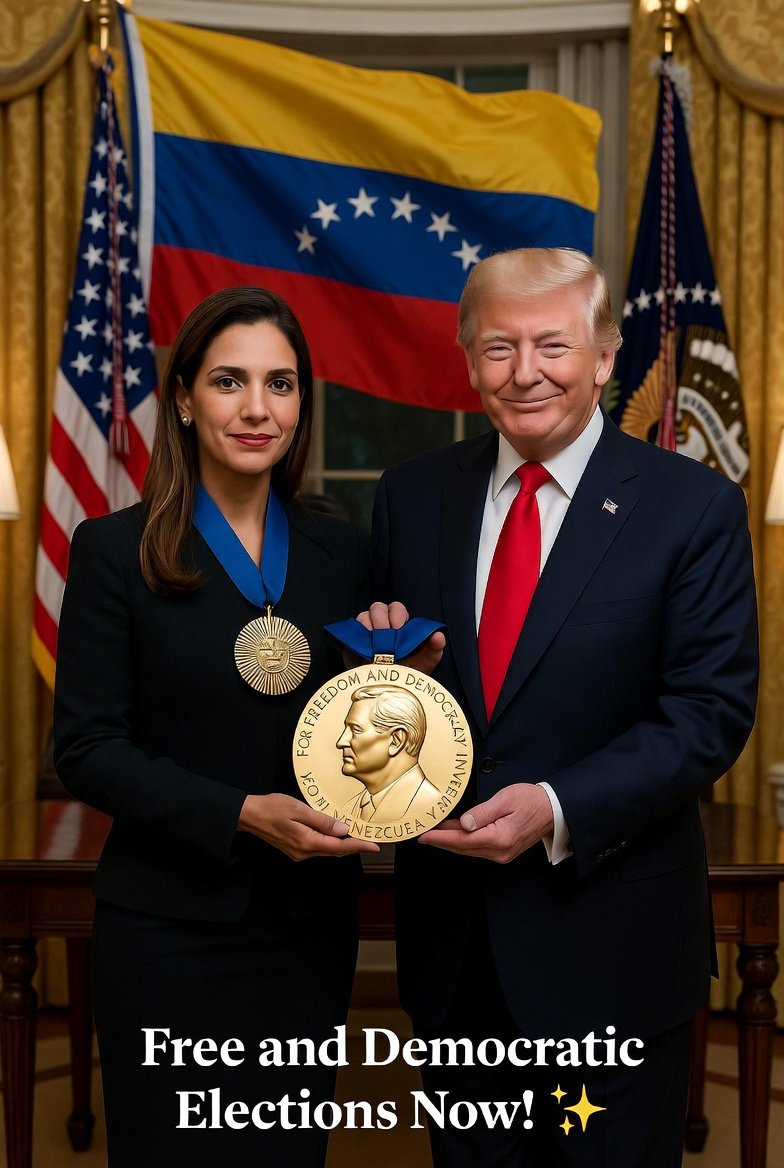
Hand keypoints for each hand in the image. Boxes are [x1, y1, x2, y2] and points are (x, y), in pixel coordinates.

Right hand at [237, 793, 379, 859]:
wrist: (249, 815)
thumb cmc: (271, 808)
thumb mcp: (299, 809)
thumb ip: (322, 821)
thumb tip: (343, 829)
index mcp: (306, 842)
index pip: (339, 847)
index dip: (358, 846)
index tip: (374, 846)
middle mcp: (303, 852)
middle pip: (335, 851)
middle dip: (354, 847)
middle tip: (370, 842)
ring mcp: (298, 853)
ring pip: (327, 850)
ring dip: (342, 845)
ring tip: (357, 838)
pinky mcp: (295, 849)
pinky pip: (318, 848)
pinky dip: (330, 843)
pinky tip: (335, 836)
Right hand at [355, 601, 445, 674]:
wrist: (391, 689)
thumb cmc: (410, 670)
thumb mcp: (426, 660)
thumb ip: (434, 647)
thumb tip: (438, 636)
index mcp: (399, 622)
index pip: (396, 607)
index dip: (397, 614)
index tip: (399, 627)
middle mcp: (381, 623)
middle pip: (378, 608)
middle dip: (382, 618)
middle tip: (386, 633)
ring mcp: (366, 632)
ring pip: (364, 616)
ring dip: (369, 626)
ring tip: (375, 643)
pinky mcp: (353, 642)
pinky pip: (352, 630)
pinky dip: (357, 635)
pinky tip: (364, 646)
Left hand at [419, 784, 552, 862]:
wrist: (553, 810)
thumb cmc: (531, 801)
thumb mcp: (505, 800)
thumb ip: (482, 813)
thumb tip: (463, 823)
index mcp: (499, 838)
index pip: (462, 840)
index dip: (440, 838)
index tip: (424, 836)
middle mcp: (500, 852)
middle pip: (463, 848)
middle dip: (442, 841)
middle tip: (424, 834)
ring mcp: (502, 854)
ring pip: (469, 850)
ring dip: (452, 841)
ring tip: (436, 833)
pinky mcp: (504, 852)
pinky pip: (478, 849)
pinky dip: (464, 842)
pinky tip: (456, 834)